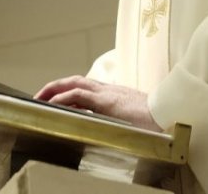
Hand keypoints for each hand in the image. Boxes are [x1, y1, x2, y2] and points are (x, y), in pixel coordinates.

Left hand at [34, 76, 161, 131]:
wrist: (168, 114)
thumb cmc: (152, 120)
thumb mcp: (130, 117)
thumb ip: (116, 117)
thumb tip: (108, 126)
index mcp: (111, 93)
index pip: (83, 86)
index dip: (66, 89)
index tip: (53, 98)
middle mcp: (106, 90)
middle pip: (74, 81)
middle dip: (54, 87)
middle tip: (39, 97)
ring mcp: (106, 94)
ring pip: (73, 84)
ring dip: (54, 90)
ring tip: (39, 98)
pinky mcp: (106, 102)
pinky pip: (80, 96)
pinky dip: (64, 97)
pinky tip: (53, 104)